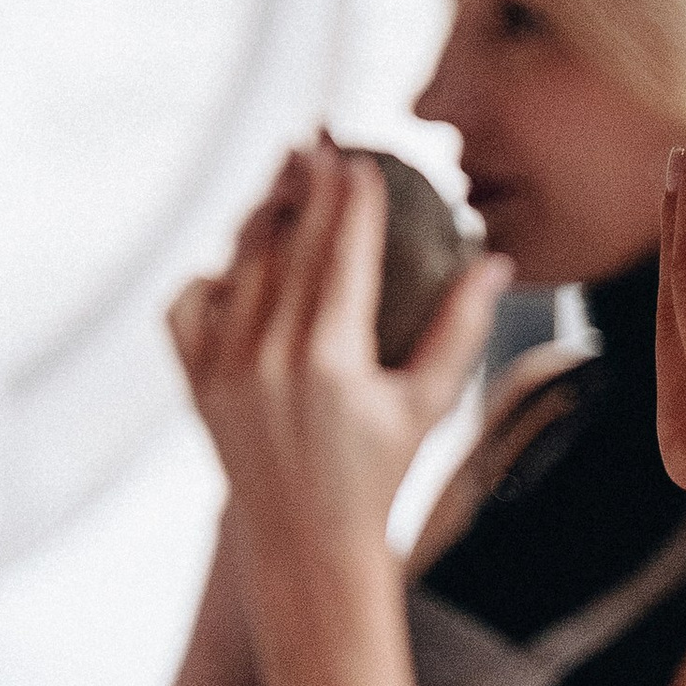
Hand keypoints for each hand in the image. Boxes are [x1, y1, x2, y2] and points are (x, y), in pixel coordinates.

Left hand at [169, 143, 507, 562]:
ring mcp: (225, 367)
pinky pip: (190, 305)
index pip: (344, 252)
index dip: (353, 199)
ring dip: (263, 215)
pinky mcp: (197, 382)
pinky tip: (238, 260)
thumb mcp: (429, 405)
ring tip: (284, 176)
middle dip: (306, 187)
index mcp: (332, 359)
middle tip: (320, 142)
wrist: (307, 543)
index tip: (362, 159)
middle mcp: (270, 356)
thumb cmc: (379, 475)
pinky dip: (211, 274)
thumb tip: (495, 264)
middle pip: (289, 243)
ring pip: (240, 264)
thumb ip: (461, 330)